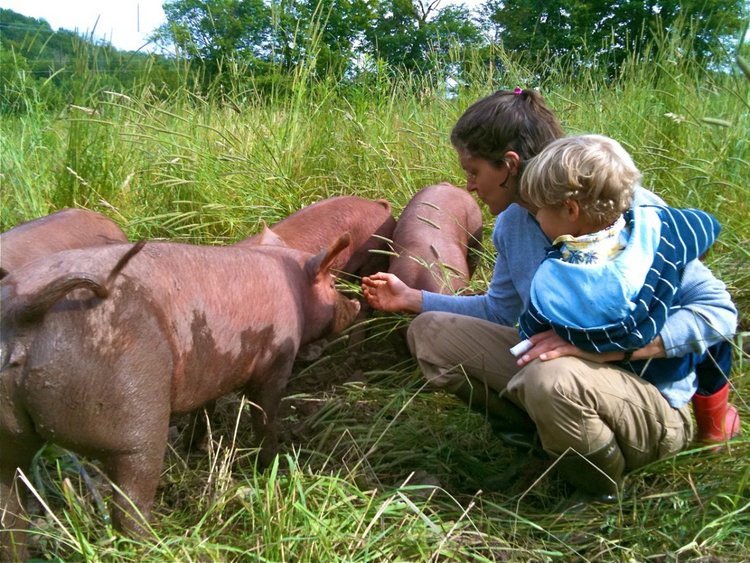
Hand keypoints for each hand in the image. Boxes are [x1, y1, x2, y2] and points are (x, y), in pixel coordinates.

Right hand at [361, 272, 422, 313]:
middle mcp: (380, 292)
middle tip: (363, 285)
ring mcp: (380, 299)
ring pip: (369, 297)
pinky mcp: (381, 306)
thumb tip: (370, 276)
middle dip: (364, 287)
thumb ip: (380, 275)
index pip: (371, 283)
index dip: (367, 281)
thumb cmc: (399, 286)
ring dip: (365, 294)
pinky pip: (372, 304)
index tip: (363, 279)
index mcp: (381, 285)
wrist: (405, 297)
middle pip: (369, 290)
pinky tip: (369, 296)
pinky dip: (369, 301)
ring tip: (365, 290)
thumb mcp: (390, 277)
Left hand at [515, 330, 633, 366]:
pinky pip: (562, 350)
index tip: (518, 351)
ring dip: (534, 353)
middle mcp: (564, 333)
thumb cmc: (594, 345)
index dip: (529, 343)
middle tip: (517, 360)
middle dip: (527, 350)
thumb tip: (547, 352)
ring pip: (548, 345)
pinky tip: (543, 358)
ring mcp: (571, 339)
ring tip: (524, 361)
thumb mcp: (576, 343)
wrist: (615, 344)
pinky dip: (552, 353)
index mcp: (562, 330)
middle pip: (541, 341)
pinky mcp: (579, 346)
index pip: (541, 335)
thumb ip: (563, 344)